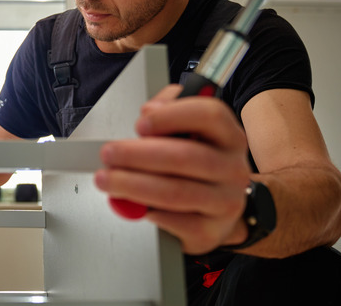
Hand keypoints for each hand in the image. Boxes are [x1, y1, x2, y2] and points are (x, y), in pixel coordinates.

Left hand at [94, 84, 251, 254]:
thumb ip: (167, 109)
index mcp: (228, 136)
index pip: (210, 115)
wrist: (214, 210)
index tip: (140, 124)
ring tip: (107, 179)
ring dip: (134, 185)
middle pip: (187, 157)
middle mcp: (233, 168)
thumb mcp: (185, 129)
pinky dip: (148, 212)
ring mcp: (226, 202)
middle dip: (139, 154)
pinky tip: (132, 205)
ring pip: (176, 192)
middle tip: (110, 154)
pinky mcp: (211, 231)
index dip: (172, 116)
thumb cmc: (193, 164)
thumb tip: (150, 111)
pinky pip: (175, 221)